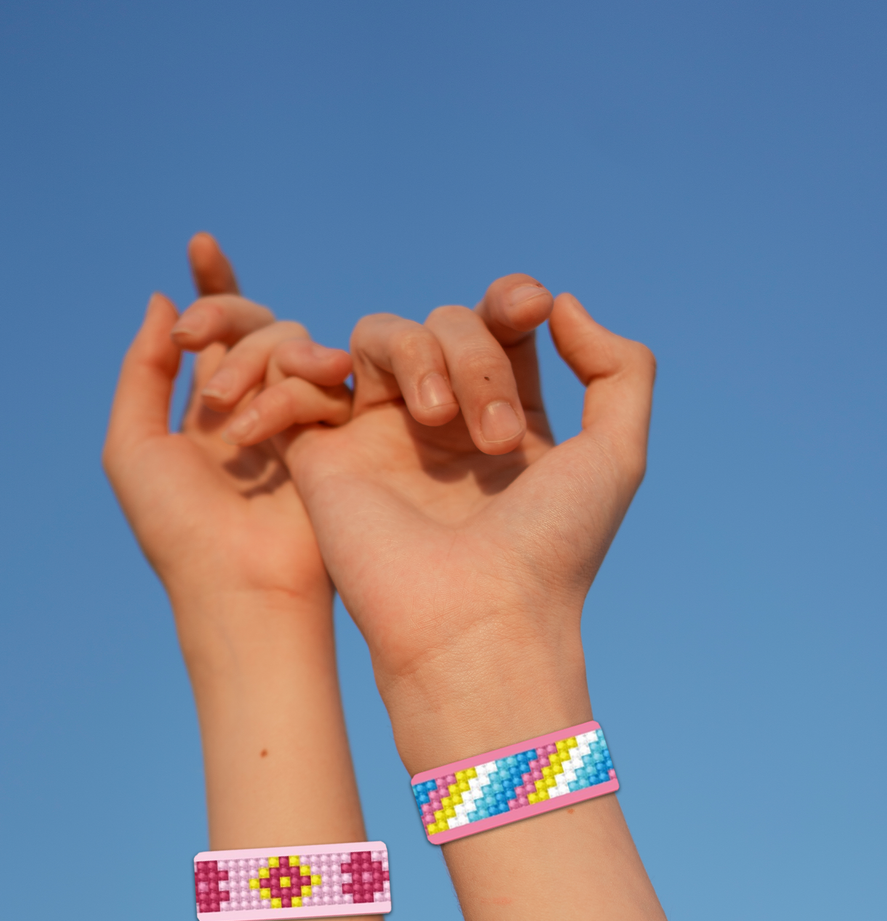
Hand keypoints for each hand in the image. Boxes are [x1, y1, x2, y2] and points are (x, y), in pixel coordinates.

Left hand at [102, 234, 350, 617]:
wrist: (239, 584)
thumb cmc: (177, 527)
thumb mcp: (134, 445)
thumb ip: (143, 369)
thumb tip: (163, 299)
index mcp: (208, 409)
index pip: (217, 332)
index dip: (213, 285)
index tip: (201, 243)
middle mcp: (257, 404)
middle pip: (255, 322)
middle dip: (223, 313)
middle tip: (197, 337)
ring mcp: (300, 416)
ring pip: (292, 341)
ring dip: (252, 361)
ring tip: (226, 413)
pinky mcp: (339, 433)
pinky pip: (325, 380)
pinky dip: (292, 388)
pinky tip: (268, 419)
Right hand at [276, 281, 655, 769]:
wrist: (474, 619)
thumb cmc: (551, 547)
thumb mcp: (617, 453)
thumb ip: (619, 368)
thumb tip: (563, 305)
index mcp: (507, 417)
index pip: (500, 326)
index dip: (511, 300)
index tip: (530, 308)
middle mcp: (443, 420)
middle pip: (446, 322)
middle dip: (477, 356)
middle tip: (494, 434)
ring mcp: (382, 433)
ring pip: (382, 333)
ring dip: (418, 353)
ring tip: (434, 417)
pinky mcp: (327, 453)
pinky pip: (302, 376)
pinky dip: (304, 364)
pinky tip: (345, 386)